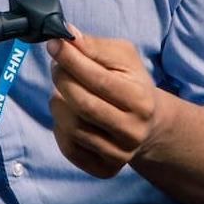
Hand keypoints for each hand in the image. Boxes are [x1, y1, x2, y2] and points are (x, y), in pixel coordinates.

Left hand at [46, 28, 162, 178]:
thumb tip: (67, 35)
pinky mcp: (104, 169)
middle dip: (61, 78)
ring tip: (65, 90)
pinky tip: (69, 113)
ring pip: (70, 125)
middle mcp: (132, 131)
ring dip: (58, 101)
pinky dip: (60, 125)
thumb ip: (95, 46)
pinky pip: (68, 146)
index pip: (98, 79)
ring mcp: (119, 154)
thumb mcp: (124, 57)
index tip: (54, 44)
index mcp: (141, 100)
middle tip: (57, 65)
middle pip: (81, 104)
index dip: (72, 60)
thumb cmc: (132, 82)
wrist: (149, 123)